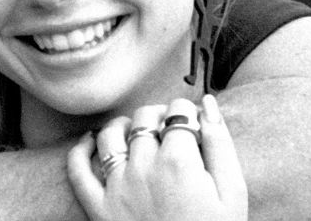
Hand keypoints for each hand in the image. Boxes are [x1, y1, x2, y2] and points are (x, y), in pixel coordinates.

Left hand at [67, 95, 246, 220]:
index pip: (178, 112)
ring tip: (137, 131)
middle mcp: (142, 168)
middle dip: (159, 116)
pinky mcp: (98, 207)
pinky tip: (90, 141)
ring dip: (123, 126)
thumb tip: (207, 103)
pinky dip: (81, 150)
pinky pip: (78, 170)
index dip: (187, 111)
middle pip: (144, 119)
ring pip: (110, 135)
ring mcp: (117, 187)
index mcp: (179, 161)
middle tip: (170, 128)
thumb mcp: (233, 192)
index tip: (192, 121)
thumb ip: (220, 143)